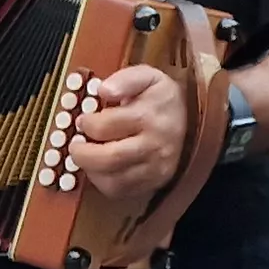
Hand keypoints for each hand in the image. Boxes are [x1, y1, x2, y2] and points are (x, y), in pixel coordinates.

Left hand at [65, 64, 189, 205]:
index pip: (107, 125)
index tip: (83, 121)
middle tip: (75, 146)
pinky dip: (103, 182)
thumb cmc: (162, 99)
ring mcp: (155, 167)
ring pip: (113, 179)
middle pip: (109, 158)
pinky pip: (120, 191)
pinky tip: (102, 169)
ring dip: (91, 170)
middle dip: (83, 154)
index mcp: (150, 116)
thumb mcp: (148, 77)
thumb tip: (103, 90)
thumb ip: (125, 79)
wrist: (193, 121)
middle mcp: (154, 145)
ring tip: (88, 157)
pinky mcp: (154, 182)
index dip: (87, 123)